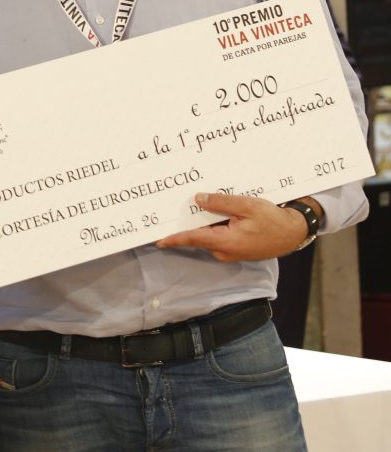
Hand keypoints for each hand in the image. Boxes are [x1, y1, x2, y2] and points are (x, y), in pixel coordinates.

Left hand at [155, 192, 308, 260]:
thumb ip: (221, 203)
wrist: (293, 232)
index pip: (193, 239)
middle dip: (185, 225)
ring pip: (208, 236)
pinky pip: (218, 237)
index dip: (174, 239)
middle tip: (169, 213)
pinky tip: (210, 213)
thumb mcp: (247, 206)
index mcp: (226, 241)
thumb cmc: (273, 220)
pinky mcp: (235, 249)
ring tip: (190, 207)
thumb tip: (198, 199)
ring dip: (200, 224)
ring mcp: (230, 252)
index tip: (157, 239)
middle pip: (198, 236)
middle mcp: (225, 251)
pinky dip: (212, 226)